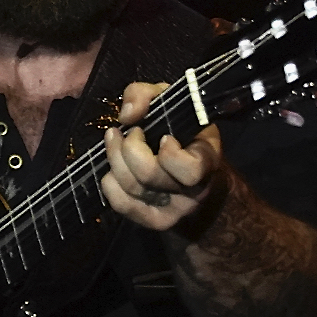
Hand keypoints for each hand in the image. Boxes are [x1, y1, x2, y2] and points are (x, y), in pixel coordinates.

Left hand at [99, 80, 225, 232]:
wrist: (197, 174)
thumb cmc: (183, 133)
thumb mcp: (170, 102)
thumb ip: (146, 95)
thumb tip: (128, 115)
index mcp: (207, 162)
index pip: (190, 170)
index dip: (170, 154)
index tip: (164, 137)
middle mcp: (193, 192)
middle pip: (149, 175)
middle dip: (129, 148)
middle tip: (130, 133)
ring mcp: (174, 210)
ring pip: (132, 188)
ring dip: (115, 159)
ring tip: (115, 141)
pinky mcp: (154, 221)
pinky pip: (122, 205)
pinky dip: (110, 183)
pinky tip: (113, 169)